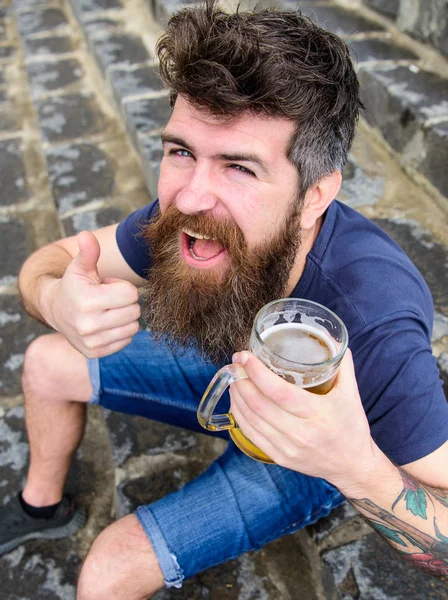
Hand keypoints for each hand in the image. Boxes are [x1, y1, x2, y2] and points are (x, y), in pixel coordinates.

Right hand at [47, 231, 140, 357]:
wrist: (55, 311)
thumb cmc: (74, 285)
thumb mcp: (80, 267)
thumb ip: (88, 252)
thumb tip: (87, 235)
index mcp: (87, 301)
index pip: (130, 294)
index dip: (122, 286)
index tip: (107, 286)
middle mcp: (88, 325)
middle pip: (134, 311)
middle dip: (126, 302)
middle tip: (108, 299)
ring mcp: (92, 342)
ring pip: (133, 327)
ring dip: (125, 317)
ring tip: (107, 311)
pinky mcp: (95, 353)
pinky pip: (126, 340)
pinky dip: (121, 331)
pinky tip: (106, 324)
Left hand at [229, 349, 378, 492]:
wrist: (352, 466)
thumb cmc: (351, 428)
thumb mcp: (351, 395)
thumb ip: (342, 366)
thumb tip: (334, 338)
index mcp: (317, 414)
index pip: (278, 392)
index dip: (257, 372)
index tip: (244, 356)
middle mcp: (300, 433)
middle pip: (259, 404)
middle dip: (240, 380)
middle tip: (235, 364)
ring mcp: (287, 447)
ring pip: (251, 419)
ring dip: (237, 396)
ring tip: (233, 378)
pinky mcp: (278, 457)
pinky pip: (251, 434)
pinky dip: (239, 415)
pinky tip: (237, 401)